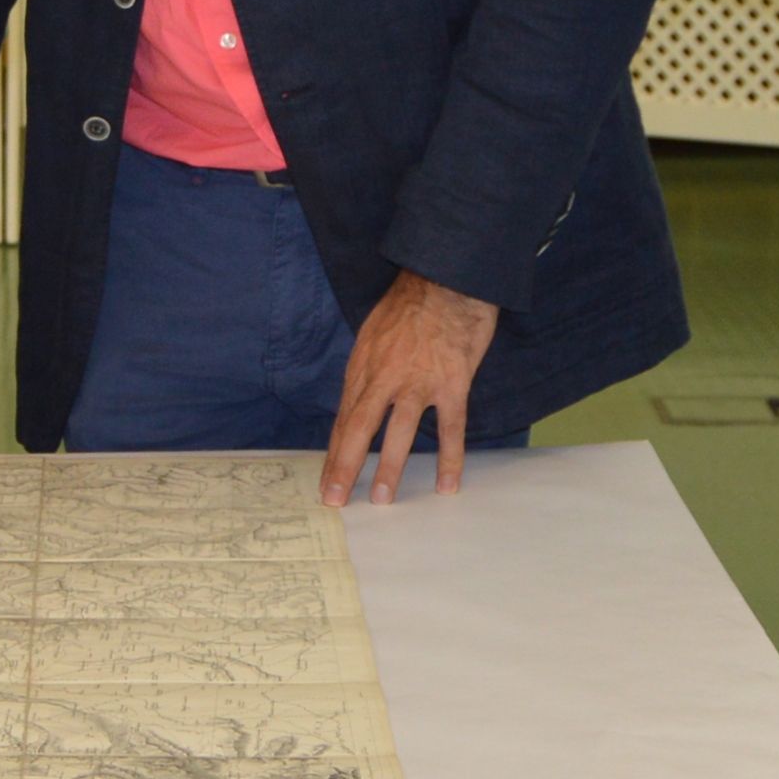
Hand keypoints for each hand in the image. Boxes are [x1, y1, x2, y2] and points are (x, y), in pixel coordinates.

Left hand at [324, 272, 500, 504]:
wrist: (448, 279)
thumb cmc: (409, 304)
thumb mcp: (372, 334)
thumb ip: (367, 371)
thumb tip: (359, 404)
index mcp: (363, 367)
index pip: (344, 418)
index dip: (335, 452)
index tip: (326, 480)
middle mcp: (385, 377)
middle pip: (359, 429)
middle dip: (345, 467)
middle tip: (336, 499)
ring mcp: (419, 382)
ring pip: (400, 433)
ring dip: (390, 468)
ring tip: (382, 498)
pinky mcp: (452, 383)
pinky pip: (450, 428)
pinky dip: (449, 457)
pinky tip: (447, 483)